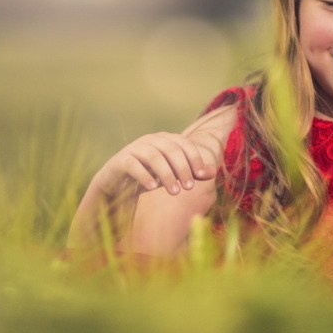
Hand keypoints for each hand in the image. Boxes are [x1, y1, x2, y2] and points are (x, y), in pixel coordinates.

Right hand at [93, 104, 234, 203]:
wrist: (119, 186)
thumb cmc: (151, 177)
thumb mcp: (174, 176)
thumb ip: (191, 173)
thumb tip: (213, 172)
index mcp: (164, 140)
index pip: (183, 143)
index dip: (194, 157)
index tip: (202, 175)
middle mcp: (149, 140)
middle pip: (170, 149)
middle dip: (182, 168)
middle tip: (189, 188)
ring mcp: (133, 148)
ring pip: (153, 156)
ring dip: (166, 174)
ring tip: (175, 192)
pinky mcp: (120, 160)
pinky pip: (133, 164)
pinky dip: (144, 175)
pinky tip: (153, 188)